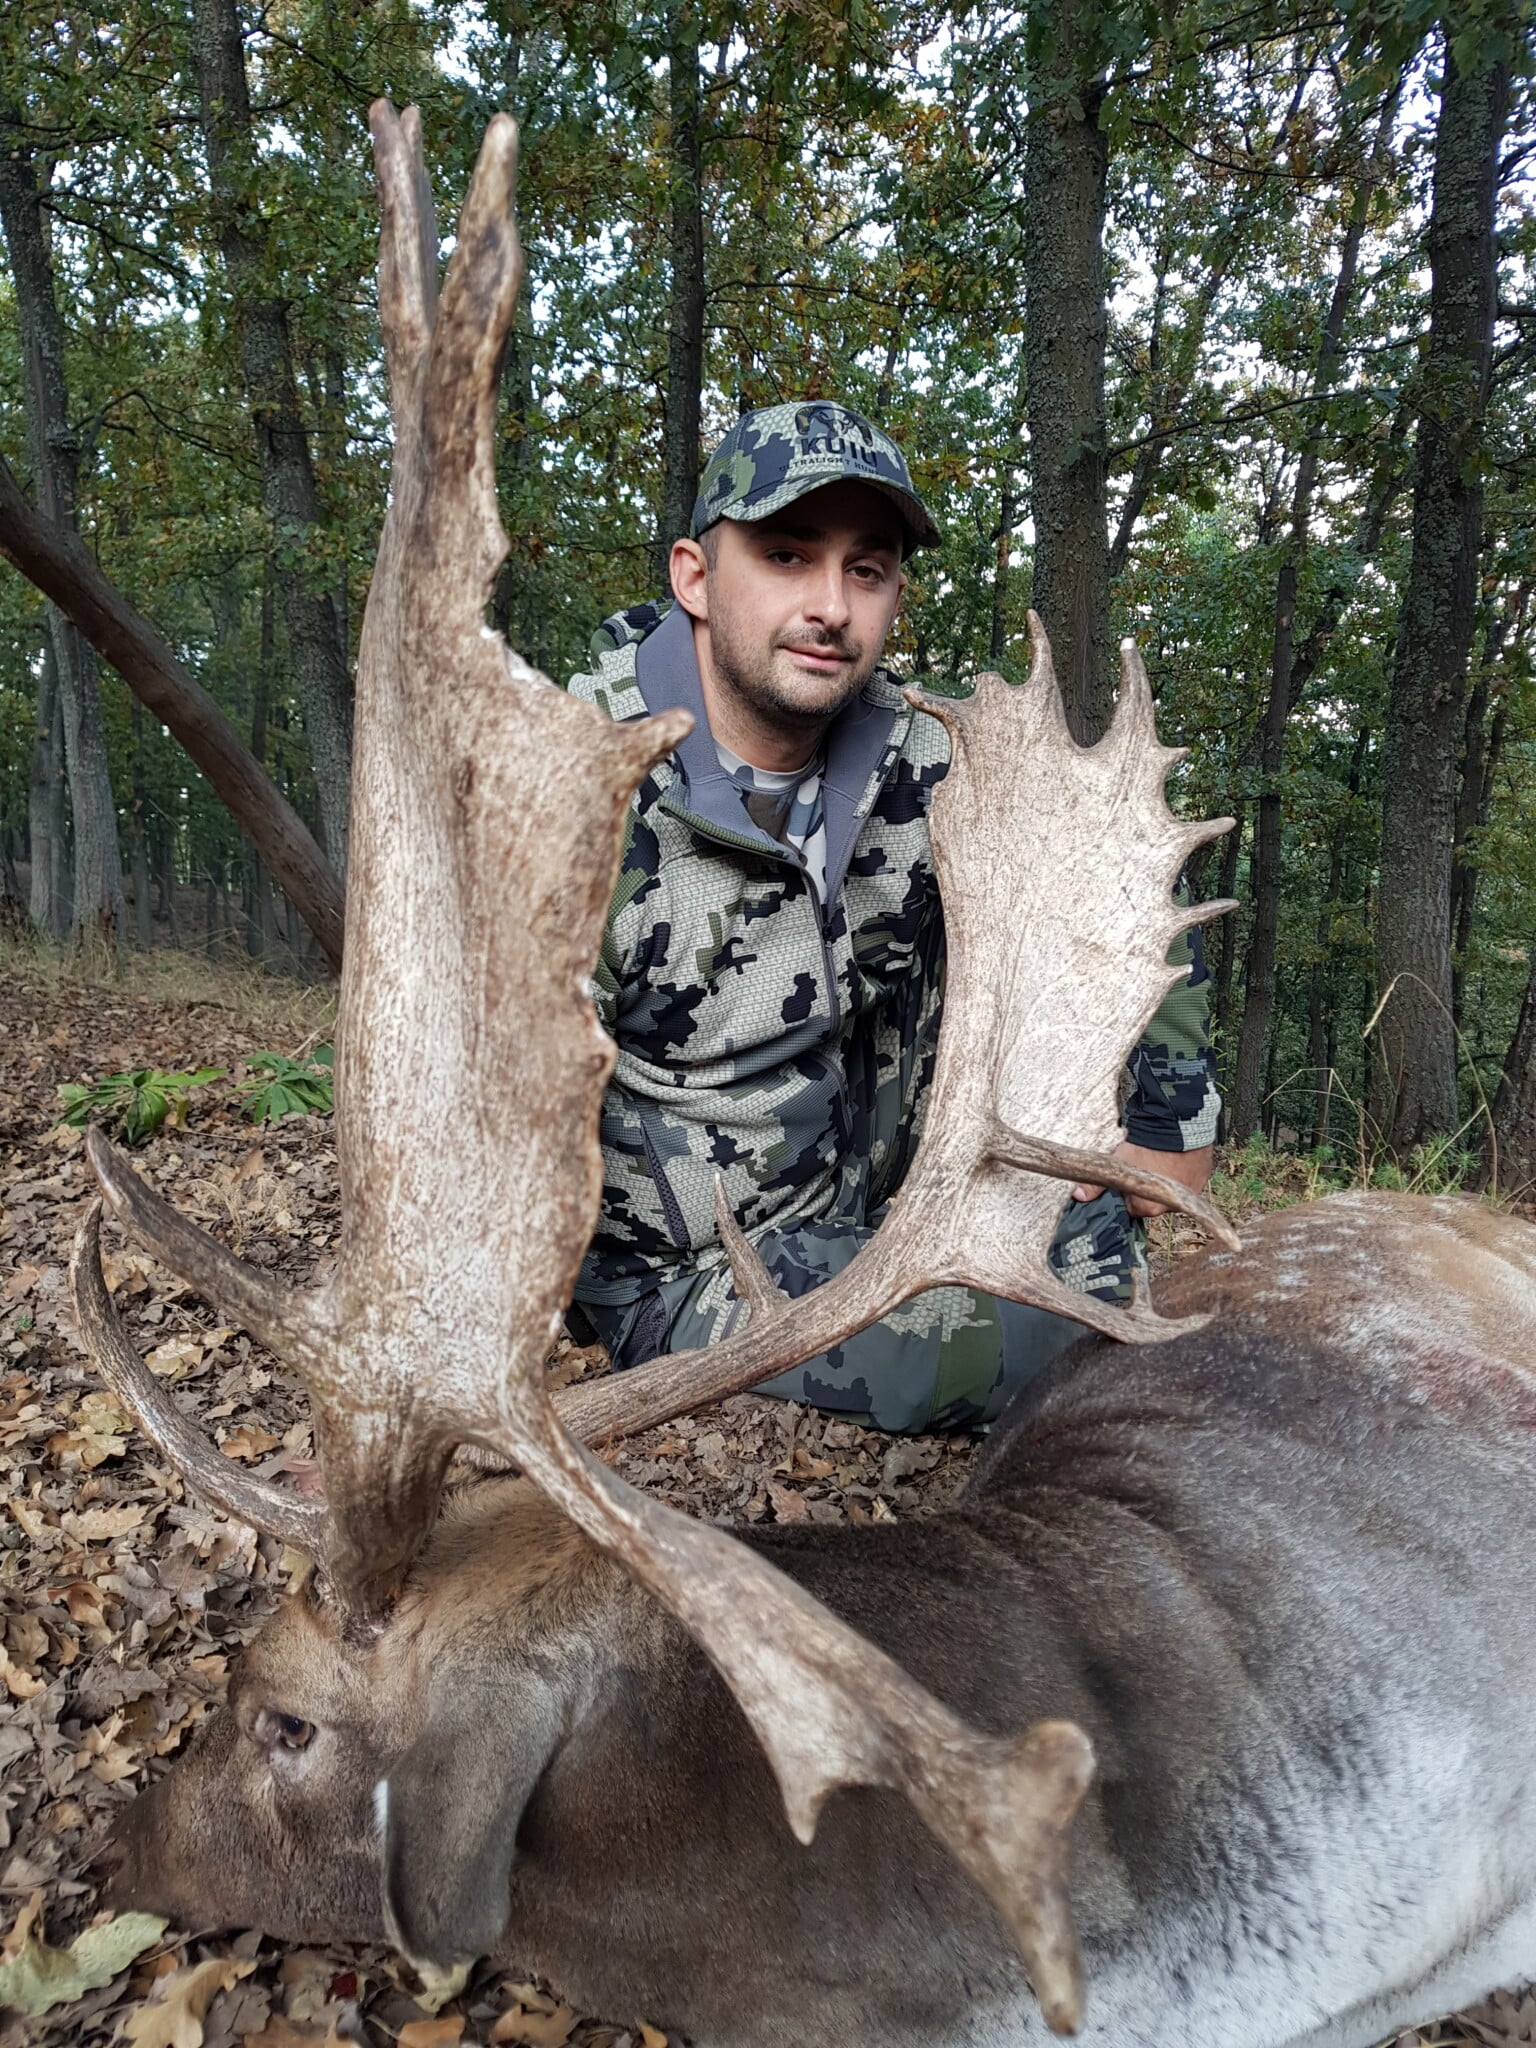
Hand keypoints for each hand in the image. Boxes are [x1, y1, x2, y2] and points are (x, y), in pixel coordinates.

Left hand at [1073, 1141, 1215, 1219]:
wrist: (1175, 1125)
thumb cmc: (1143, 1147)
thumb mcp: (1115, 1164)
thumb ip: (1096, 1184)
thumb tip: (1078, 1197)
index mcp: (1147, 1208)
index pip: (1132, 1208)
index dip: (1128, 1193)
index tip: (1128, 1180)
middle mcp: (1171, 1208)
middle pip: (1153, 1202)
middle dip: (1148, 1189)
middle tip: (1144, 1167)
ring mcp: (1190, 1193)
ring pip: (1172, 1192)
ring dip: (1167, 1181)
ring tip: (1161, 1160)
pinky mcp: (1203, 1178)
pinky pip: (1190, 1179)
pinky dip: (1183, 1172)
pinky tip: (1176, 1157)